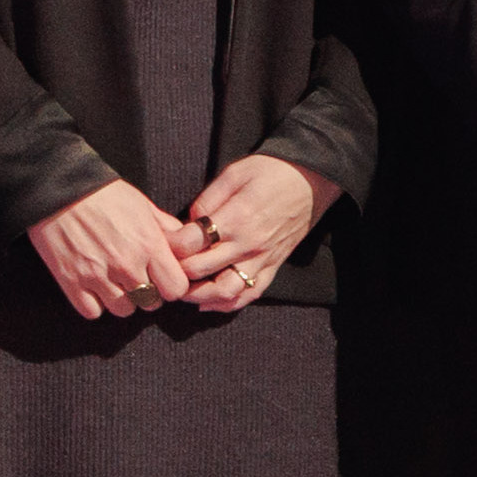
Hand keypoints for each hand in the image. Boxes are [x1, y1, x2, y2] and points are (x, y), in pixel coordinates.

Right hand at [26, 178, 194, 319]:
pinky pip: (92, 312)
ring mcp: (97, 275)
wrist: (60, 189)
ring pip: (123, 310)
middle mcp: (126, 264)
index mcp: (149, 244)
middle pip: (151, 303)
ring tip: (115, 282)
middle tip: (138, 279)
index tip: (163, 278)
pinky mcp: (70, 281)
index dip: (171, 286)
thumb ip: (168, 230)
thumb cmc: (105, 194)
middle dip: (149, 294)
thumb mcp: (145, 206)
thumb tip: (188, 246)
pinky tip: (94, 287)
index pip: (176, 289)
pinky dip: (95, 303)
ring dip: (122, 300)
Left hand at [175, 157, 335, 311]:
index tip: (163, 238)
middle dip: (175, 268)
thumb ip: (207, 200)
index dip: (170, 243)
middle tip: (165, 263)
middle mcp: (249, 244)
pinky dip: (227, 304)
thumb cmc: (272, 171)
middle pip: (199, 270)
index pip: (190, 242)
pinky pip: (250, 294)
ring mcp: (263, 258)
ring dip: (198, 296)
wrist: (313, 179)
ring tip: (183, 289)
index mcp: (236, 218)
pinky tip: (208, 302)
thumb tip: (189, 224)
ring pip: (225, 292)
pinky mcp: (274, 265)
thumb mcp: (234, 174)